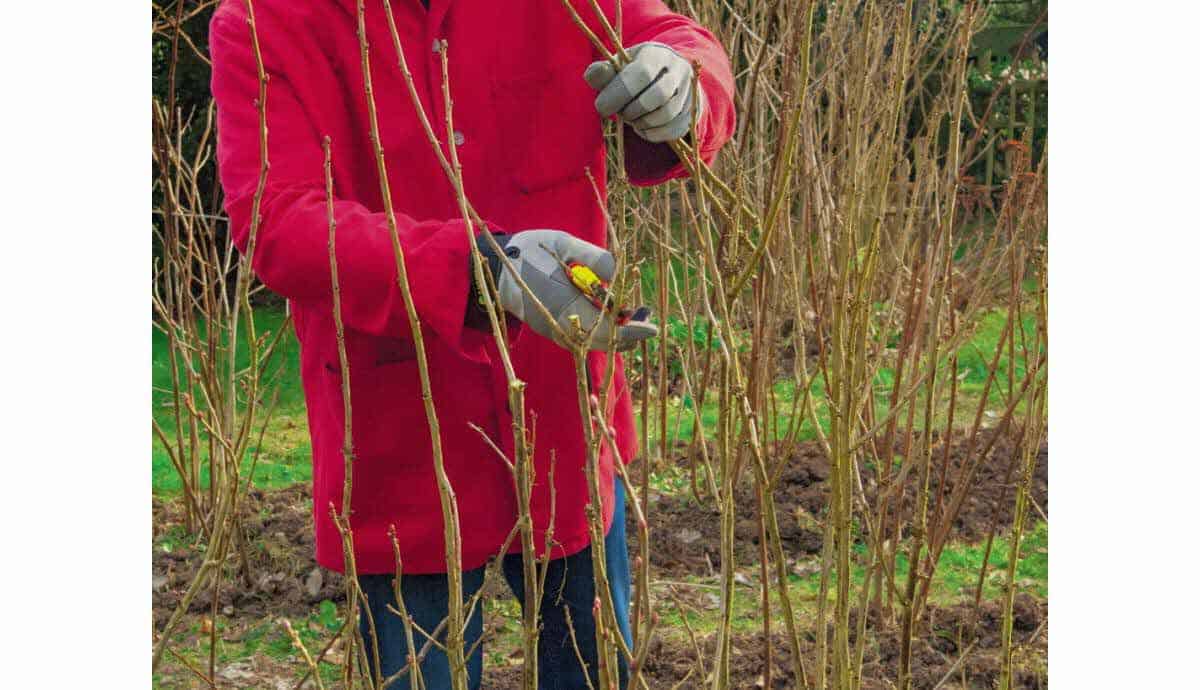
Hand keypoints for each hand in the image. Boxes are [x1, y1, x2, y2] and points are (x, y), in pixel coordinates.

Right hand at [480, 230, 656, 350]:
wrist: (494, 269)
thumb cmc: (528, 251)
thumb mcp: (562, 244)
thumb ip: (594, 258)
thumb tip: (621, 275)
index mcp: (563, 304)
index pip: (606, 328)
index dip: (632, 329)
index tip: (651, 325)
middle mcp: (560, 325)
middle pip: (605, 341)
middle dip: (630, 332)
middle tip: (646, 315)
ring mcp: (556, 331)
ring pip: (596, 341)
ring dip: (617, 331)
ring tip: (633, 313)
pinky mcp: (553, 331)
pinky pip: (584, 337)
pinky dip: (602, 329)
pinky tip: (611, 313)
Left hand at [584, 42, 703, 142]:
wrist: (667, 76)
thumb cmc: (634, 72)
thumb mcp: (617, 66)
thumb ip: (603, 72)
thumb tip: (592, 75)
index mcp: (657, 53)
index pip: (642, 74)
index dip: (619, 93)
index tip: (601, 108)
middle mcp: (679, 69)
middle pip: (658, 96)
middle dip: (632, 110)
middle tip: (620, 114)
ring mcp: (690, 92)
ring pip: (667, 114)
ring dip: (642, 123)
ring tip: (632, 119)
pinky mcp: (692, 112)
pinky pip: (673, 130)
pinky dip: (652, 134)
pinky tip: (642, 127)